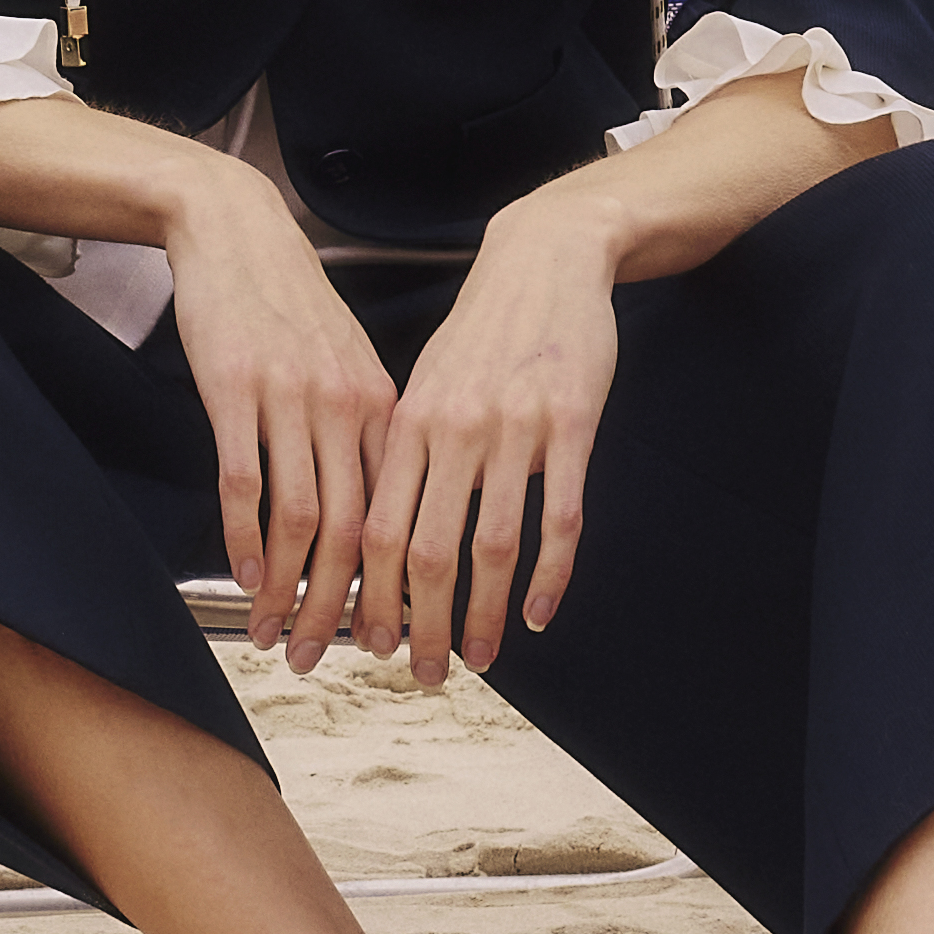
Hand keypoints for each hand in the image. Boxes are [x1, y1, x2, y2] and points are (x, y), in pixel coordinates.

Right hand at [168, 163, 402, 668]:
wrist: (238, 231)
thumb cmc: (293, 305)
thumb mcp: (350, 365)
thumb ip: (369, 432)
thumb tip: (384, 506)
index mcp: (385, 408)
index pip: (401, 518)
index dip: (396, 591)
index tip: (389, 641)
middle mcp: (347, 409)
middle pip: (357, 534)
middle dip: (345, 610)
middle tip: (332, 663)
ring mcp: (291, 400)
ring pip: (302, 520)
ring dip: (291, 592)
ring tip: (278, 638)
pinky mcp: (235, 390)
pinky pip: (245, 481)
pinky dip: (247, 539)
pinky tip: (247, 580)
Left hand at [360, 200, 620, 682]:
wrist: (545, 258)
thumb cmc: (483, 330)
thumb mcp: (428, 383)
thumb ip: (409, 452)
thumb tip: (383, 525)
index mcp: (409, 423)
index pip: (373, 527)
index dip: (365, 593)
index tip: (362, 642)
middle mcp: (453, 430)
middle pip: (424, 550)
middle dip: (419, 623)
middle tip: (422, 674)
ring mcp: (513, 429)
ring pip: (489, 544)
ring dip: (481, 613)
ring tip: (478, 660)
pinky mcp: (571, 424)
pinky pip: (558, 515)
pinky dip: (548, 574)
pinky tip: (536, 614)